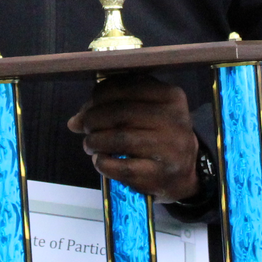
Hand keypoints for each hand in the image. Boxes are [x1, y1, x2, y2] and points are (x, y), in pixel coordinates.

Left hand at [68, 76, 200, 201]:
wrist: (186, 172)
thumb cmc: (160, 136)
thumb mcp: (147, 112)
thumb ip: (113, 107)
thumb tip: (75, 121)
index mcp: (170, 96)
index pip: (125, 87)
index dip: (98, 96)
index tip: (88, 107)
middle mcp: (173, 120)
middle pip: (119, 113)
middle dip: (93, 119)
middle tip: (85, 127)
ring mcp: (169, 148)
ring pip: (119, 138)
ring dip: (94, 141)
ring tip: (89, 144)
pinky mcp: (159, 174)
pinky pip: (121, 166)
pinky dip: (102, 163)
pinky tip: (100, 160)